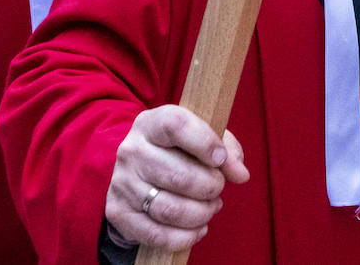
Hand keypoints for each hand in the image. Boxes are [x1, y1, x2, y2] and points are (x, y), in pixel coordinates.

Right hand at [106, 105, 248, 249]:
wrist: (137, 174)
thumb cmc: (178, 152)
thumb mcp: (201, 138)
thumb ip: (227, 149)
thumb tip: (240, 174)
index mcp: (151, 124)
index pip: (176, 125)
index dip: (205, 143)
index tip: (221, 159)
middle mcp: (131, 150)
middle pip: (178, 175)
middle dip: (210, 187)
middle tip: (218, 188)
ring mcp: (122, 183)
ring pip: (170, 209)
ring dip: (201, 213)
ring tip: (210, 207)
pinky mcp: (119, 213)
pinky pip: (157, 234)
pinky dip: (185, 237)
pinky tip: (198, 229)